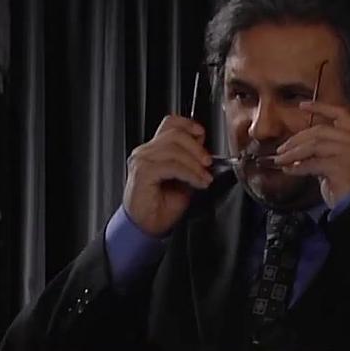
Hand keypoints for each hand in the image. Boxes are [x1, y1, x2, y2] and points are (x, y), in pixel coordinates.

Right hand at [123, 115, 213, 236]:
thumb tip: (204, 151)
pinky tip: (196, 182)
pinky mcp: (143, 172)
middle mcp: (145, 152)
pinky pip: (172, 166)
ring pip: (174, 149)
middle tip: (208, 163)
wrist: (146, 227)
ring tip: (204, 177)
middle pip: (175, 134)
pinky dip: (189, 173)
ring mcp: (142, 161)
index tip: (202, 134)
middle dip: (197, 148)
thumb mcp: (183, 180)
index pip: (170, 123)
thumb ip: (190, 163)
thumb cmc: (161, 207)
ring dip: (195, 164)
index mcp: (153, 150)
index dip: (188, 124)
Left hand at [273, 101, 349, 207]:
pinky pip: (314, 163)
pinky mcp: (342, 168)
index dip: (321, 107)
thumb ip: (323, 152)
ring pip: (315, 146)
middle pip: (321, 131)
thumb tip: (297, 149)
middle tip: (281, 149)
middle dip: (297, 139)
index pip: (341, 114)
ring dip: (294, 153)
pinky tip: (289, 170)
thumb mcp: (338, 162)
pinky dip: (298, 166)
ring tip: (281, 160)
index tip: (303, 105)